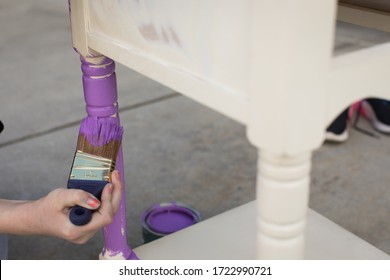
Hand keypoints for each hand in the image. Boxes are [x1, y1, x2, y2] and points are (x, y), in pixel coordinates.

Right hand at [0, 170, 122, 243]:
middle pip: (110, 215)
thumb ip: (78, 197)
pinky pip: (103, 213)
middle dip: (115, 194)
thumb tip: (97, 202)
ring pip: (108, 213)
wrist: (37, 218)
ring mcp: (88, 232)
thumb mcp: (59, 197)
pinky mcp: (89, 227)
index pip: (104, 217)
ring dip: (112, 196)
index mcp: (77, 230)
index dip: (108, 200)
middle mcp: (85, 234)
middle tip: (116, 175)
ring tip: (114, 178)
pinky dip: (106, 199)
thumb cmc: (47, 207)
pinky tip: (107, 187)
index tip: (108, 184)